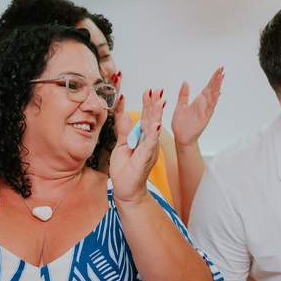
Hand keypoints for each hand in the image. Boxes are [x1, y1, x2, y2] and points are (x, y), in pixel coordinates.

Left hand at [111, 89, 164, 203]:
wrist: (126, 191)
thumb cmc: (125, 171)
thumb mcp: (120, 146)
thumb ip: (124, 130)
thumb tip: (126, 113)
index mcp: (142, 138)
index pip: (145, 118)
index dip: (146, 104)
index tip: (148, 91)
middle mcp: (148, 142)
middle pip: (151, 119)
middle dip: (153, 104)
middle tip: (156, 89)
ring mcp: (148, 149)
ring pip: (153, 128)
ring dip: (156, 114)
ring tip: (159, 100)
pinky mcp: (146, 157)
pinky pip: (150, 143)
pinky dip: (153, 133)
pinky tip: (155, 123)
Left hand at [171, 67, 222, 147]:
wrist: (180, 137)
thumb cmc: (181, 124)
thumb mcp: (180, 106)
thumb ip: (183, 94)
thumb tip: (185, 82)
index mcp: (198, 101)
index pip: (207, 87)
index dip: (213, 78)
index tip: (219, 70)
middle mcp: (203, 104)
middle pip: (212, 90)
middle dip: (217, 80)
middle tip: (222, 70)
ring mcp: (205, 111)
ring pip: (212, 97)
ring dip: (217, 87)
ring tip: (221, 78)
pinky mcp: (205, 118)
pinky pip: (210, 108)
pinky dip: (213, 101)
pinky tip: (217, 94)